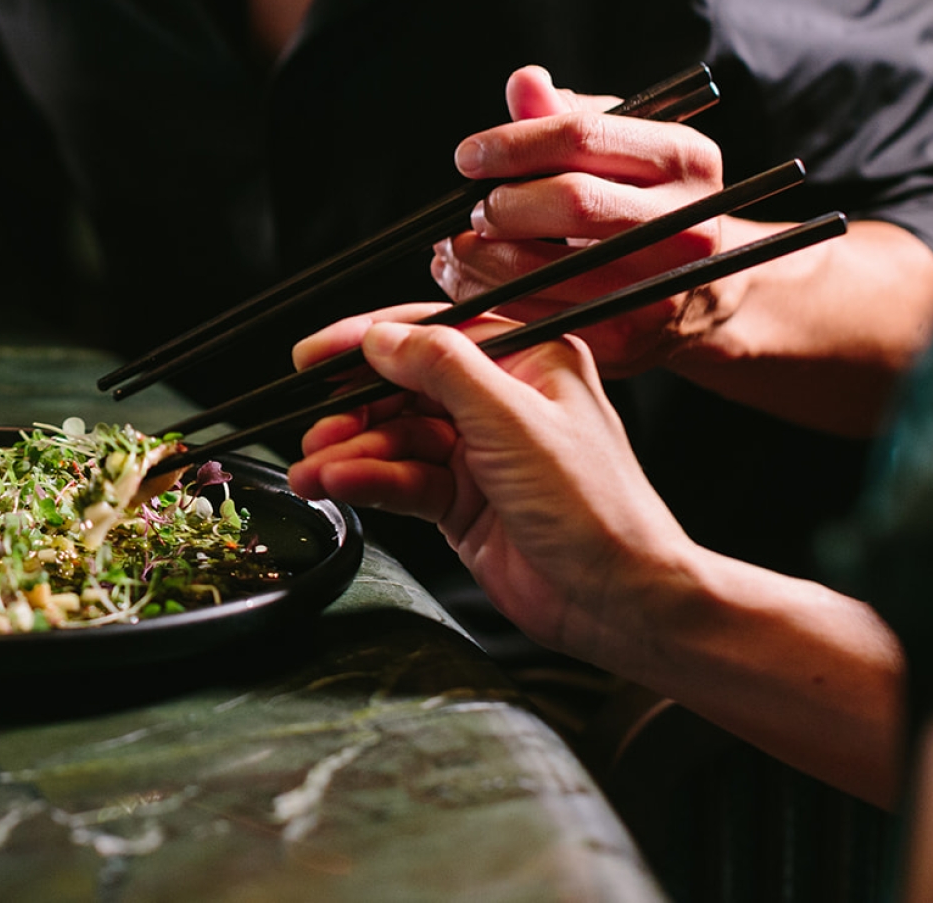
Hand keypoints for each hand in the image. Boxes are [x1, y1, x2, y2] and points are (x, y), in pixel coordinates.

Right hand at [287, 306, 698, 667]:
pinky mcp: (460, 500)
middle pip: (403, 387)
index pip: (431, 333)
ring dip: (351, 453)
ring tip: (314, 472)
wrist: (619, 600)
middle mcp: (499, 400)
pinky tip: (340, 486)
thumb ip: (443, 368)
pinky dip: (367, 482)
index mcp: (527, 360)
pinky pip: (400, 479)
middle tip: (314, 429)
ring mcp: (477, 452)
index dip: (366, 340)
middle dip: (353, 409)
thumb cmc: (595, 508)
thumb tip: (381, 336)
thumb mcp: (512, 421)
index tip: (312, 356)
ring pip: (394, 438)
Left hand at [434, 65, 725, 374]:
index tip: (468, 156)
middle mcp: (685, 222)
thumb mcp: (618, 148)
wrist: (698, 288)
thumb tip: (525, 82)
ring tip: (451, 242)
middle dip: (501, 201)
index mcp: (684, 158)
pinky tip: (462, 275)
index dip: (513, 144)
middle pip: (569, 201)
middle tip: (470, 206)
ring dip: (477, 254)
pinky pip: (534, 314)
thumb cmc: (639, 200)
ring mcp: (659, 286)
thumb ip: (564, 115)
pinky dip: (482, 295)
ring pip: (544, 267)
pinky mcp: (625, 336)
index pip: (584, 136)